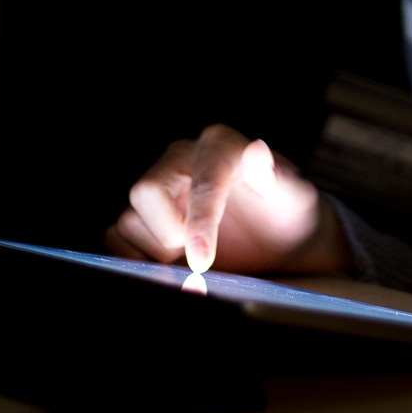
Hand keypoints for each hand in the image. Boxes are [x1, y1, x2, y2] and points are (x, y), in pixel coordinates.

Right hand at [105, 124, 349, 274]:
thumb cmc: (287, 214)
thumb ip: (278, 178)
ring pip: (129, 218)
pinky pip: (116, 236)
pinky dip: (136, 258)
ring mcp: (160, 187)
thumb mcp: (295, 198)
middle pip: (146, 190)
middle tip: (202, 256)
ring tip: (192, 258)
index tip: (203, 260)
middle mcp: (181, 159)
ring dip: (157, 250)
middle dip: (170, 233)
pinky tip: (171, 265)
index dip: (200, 221)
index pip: (201, 180)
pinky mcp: (144, 216)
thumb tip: (257, 150)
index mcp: (219, 146)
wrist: (279, 238)